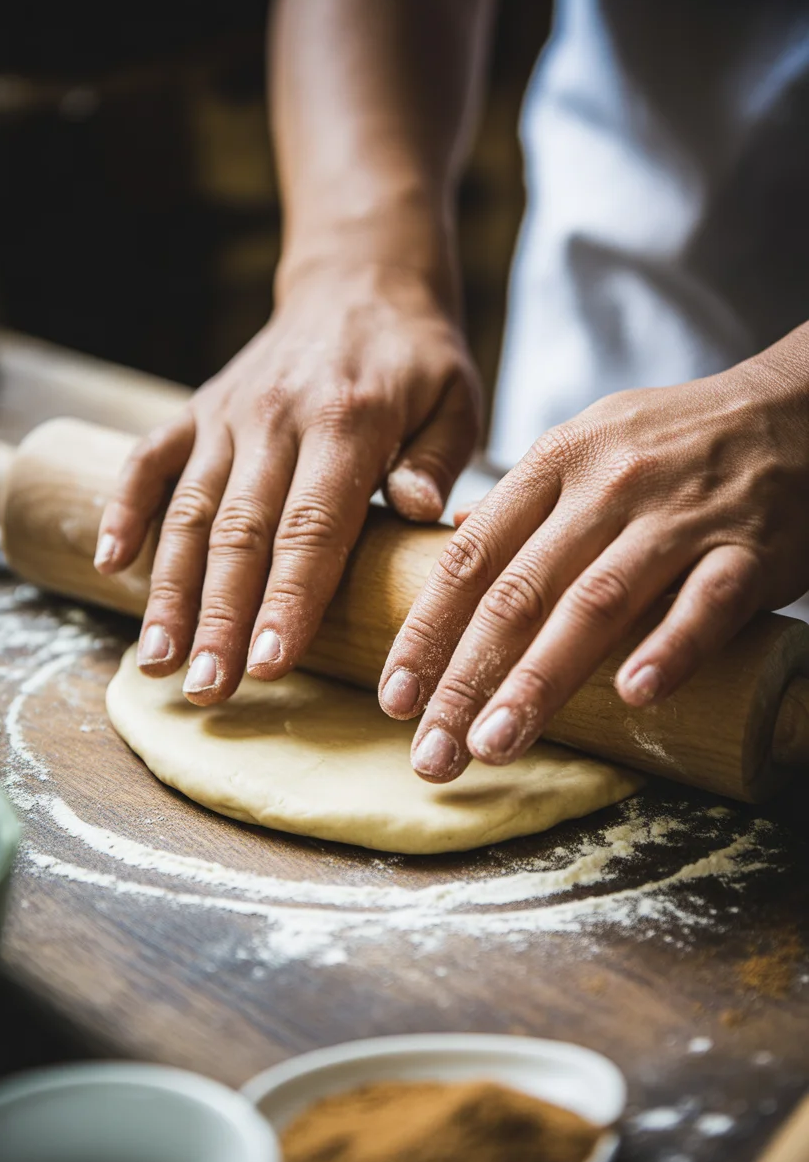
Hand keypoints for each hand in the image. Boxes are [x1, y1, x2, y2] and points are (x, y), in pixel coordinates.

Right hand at [95, 264, 479, 702]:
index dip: (288, 599)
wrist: (360, 282)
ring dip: (170, 589)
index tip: (270, 662)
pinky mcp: (197, 410)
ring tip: (158, 658)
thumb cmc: (418, 359)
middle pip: (240, 533)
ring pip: (189, 510)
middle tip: (208, 688)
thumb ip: (438, 461)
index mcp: (348, 422)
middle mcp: (277, 419)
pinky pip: (149, 460)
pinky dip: (124, 508)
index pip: (313, 527)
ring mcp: (228, 414)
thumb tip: (416, 514)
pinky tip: (109, 563)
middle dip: (220, 617)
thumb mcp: (457, 401)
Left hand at [378, 324, 808, 780]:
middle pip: (519, 593)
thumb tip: (454, 546)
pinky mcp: (748, 548)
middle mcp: (607, 487)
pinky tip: (633, 697)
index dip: (426, 632)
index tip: (393, 698)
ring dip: (541, 680)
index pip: (471, 559)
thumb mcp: (585, 444)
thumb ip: (523, 501)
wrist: (793, 409)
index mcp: (555, 465)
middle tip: (430, 752)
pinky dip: (669, 649)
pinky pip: (706, 603)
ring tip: (494, 745)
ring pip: (598, 604)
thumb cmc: (675, 442)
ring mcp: (679, 517)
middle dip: (466, 679)